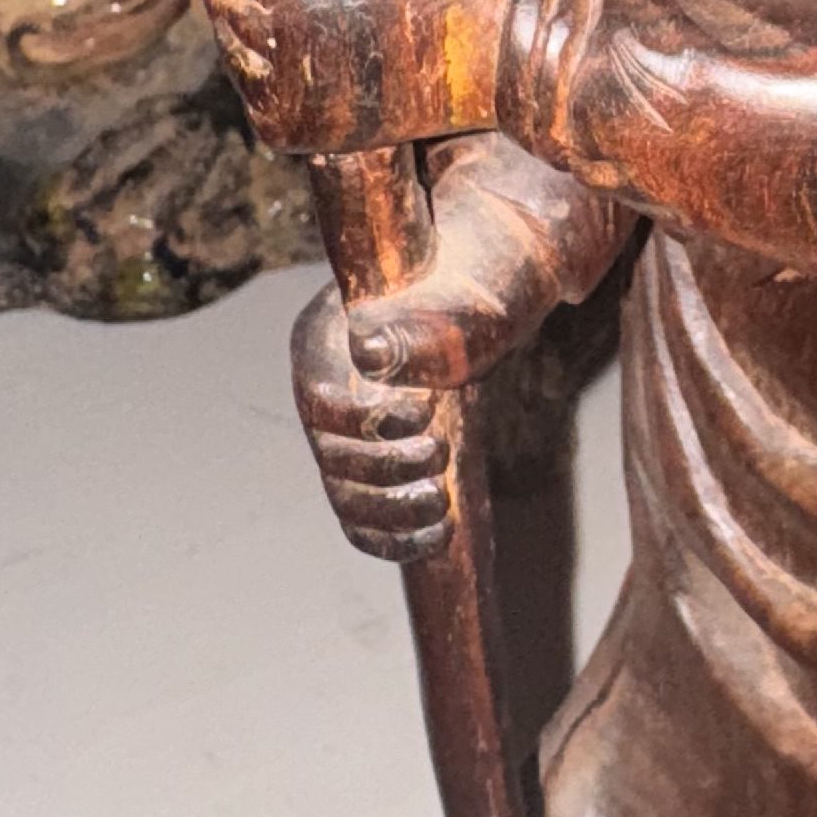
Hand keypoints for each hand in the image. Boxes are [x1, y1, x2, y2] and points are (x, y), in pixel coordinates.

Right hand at [292, 275, 480, 559]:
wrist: (496, 285)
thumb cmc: (482, 280)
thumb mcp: (458, 291)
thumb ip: (421, 323)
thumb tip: (371, 352)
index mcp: (324, 336)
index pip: (320, 401)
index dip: (367, 422)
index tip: (424, 411)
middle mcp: (324, 385)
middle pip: (331, 455)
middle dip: (385, 470)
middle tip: (438, 456)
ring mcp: (346, 429)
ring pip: (344, 494)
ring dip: (390, 510)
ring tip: (438, 501)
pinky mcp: (374, 461)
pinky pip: (361, 516)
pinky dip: (392, 536)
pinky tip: (435, 535)